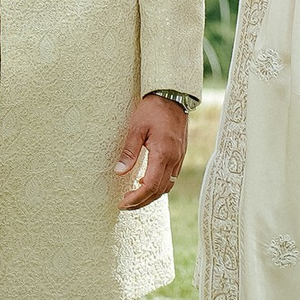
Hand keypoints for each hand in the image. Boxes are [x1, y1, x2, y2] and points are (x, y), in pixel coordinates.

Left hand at [114, 93, 189, 209]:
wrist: (173, 95)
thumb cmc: (153, 109)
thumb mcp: (136, 128)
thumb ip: (129, 152)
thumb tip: (119, 172)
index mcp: (163, 154)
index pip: (150, 186)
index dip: (136, 199)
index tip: (123, 203)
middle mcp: (174, 159)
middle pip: (159, 191)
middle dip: (142, 201)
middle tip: (125, 204)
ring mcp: (179, 157)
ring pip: (167, 186)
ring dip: (151, 195)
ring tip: (134, 196)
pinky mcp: (180, 154)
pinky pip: (171, 177)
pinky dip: (159, 185)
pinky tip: (147, 181)